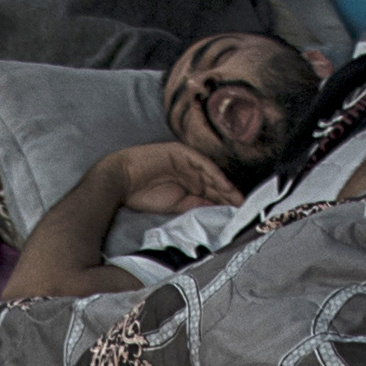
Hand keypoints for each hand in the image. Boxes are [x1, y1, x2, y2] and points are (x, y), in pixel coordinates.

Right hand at [102, 137, 243, 216]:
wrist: (120, 180)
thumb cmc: (142, 195)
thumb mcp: (174, 206)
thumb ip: (195, 205)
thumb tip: (215, 210)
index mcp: (187, 183)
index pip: (210, 192)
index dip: (224, 202)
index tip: (238, 213)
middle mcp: (189, 171)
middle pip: (214, 182)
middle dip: (229, 195)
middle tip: (245, 207)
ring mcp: (185, 160)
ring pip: (211, 173)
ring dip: (225, 185)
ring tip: (238, 198)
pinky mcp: (180, 151)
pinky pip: (201, 163)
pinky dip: (213, 173)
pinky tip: (224, 184)